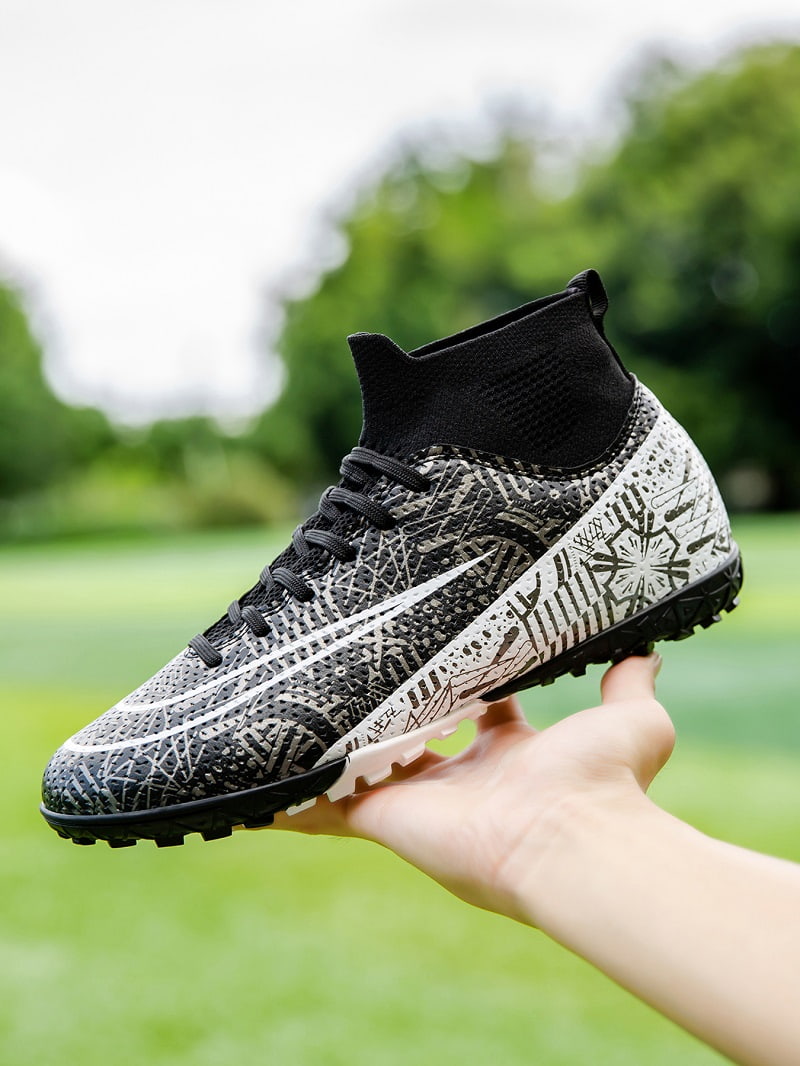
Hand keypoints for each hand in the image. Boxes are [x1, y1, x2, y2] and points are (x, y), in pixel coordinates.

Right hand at [273, 653, 672, 923]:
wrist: (574, 838)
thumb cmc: (604, 785)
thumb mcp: (633, 722)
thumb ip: (632, 682)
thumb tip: (650, 652)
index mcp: (510, 756)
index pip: (480, 711)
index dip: (465, 680)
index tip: (442, 646)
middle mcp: (460, 780)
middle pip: (413, 739)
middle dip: (388, 708)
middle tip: (354, 667)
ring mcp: (417, 801)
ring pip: (361, 772)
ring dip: (329, 750)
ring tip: (288, 716)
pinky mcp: (382, 818)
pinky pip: (323, 809)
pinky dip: (289, 802)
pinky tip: (253, 786)